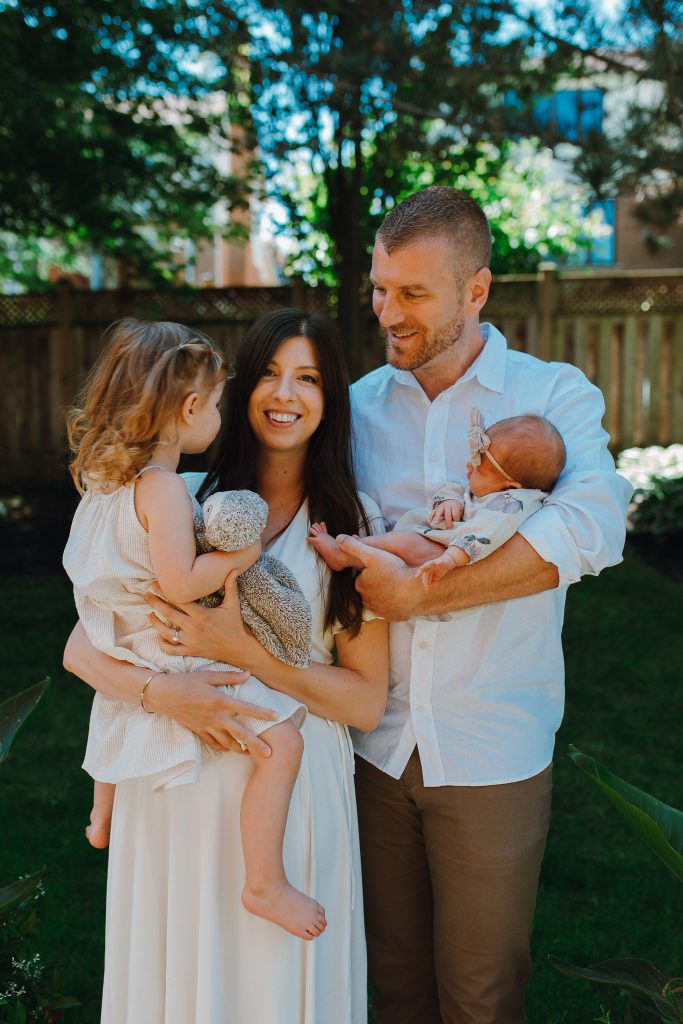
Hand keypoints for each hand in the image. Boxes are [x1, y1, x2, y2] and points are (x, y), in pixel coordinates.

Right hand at [144, 669, 275, 756]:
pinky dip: (222, 748)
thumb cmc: (185, 681)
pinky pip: (212, 743)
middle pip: (239, 733)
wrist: (161, 695)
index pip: (245, 708)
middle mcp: (214, 717)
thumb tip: (248, 675)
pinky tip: (229, 750)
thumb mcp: (207, 675)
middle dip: (256, 744)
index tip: (276, 717)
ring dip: (240, 749)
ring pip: (227, 742)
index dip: (262, 713)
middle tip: (270, 753)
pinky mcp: (197, 731)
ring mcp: (205, 726)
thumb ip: (228, 676)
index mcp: (219, 701)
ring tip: (251, 753)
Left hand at [145, 570, 257, 666]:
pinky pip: (172, 649)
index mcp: (202, 615)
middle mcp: (194, 628)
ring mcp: (191, 641)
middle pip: (169, 614)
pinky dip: (163, 644)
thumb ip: (231, 586)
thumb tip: (234, 568)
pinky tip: (159, 636)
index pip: (180, 600)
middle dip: (155, 603)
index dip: (166, 591)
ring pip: (166, 633)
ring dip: (155, 623)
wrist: (238, 648)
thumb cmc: (235, 624)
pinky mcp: (191, 651)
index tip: (156, 583)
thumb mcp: (233, 604)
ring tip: (150, 614)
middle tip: (146, 595)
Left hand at [335, 535, 426, 620]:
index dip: (370, 571)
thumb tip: (339, 539)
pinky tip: (402, 595)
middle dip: (376, 584)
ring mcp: (380, 610)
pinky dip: (395, 604)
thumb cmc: (393, 570)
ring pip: (380, 600)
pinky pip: (391, 609)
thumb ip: (353, 547)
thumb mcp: (371, 554)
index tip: (381, 567)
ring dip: (385, 594)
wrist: (414, 591)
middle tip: (389, 575)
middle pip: (369, 590)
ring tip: (396, 585)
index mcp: (360, 585)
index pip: (361, 577)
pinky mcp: (392, 616)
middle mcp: (367, 600)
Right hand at [428, 499, 463, 528]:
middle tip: (449, 528)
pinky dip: (431, 516)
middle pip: (447, 514)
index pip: (455, 514)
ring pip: (439, 512)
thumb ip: (458, 516)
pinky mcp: (437, 508)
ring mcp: (441, 506)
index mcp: (454, 505)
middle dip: (448, 522)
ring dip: (437, 517)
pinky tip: (429, 521)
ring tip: (436, 523)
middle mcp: (447, 505)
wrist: (452, 501)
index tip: (456, 524)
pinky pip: (433, 512)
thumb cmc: (456, 509)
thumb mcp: (460, 510)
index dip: (456, 520)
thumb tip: (456, 525)